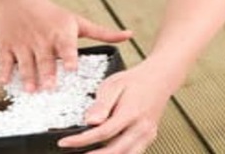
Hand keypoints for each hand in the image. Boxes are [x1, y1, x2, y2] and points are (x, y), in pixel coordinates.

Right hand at [0, 0, 132, 91]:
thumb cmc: (52, 13)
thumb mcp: (77, 21)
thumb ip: (103, 33)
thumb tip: (130, 35)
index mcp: (61, 33)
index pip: (66, 46)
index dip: (69, 57)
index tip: (71, 68)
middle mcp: (42, 38)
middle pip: (45, 59)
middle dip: (47, 73)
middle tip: (50, 88)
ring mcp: (23, 43)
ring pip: (26, 63)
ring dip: (28, 77)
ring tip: (31, 90)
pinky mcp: (6, 46)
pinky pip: (5, 61)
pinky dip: (4, 72)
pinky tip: (4, 83)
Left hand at [58, 58, 183, 153]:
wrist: (159, 79)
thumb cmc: (134, 80)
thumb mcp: (113, 85)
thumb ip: (101, 104)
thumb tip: (90, 121)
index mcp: (130, 113)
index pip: (102, 133)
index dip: (81, 140)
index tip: (65, 142)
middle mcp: (141, 128)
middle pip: (115, 151)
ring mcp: (147, 135)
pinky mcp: (148, 138)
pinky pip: (133, 153)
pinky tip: (105, 153)